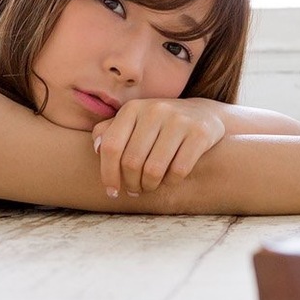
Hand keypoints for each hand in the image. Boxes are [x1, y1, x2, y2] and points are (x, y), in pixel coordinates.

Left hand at [93, 98, 226, 197]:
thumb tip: (96, 148)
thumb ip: (110, 132)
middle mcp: (154, 110)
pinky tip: (169, 180)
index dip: (108, 174)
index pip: (111, 147)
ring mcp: (178, 120)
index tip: (112, 191)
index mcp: (132, 108)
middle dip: (131, 183)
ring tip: (150, 186)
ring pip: (154, 169)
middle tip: (135, 190)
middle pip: (131, 162)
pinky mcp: (199, 133)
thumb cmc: (159, 125)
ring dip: (149, 186)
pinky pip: (178, 171)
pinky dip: (171, 182)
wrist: (203, 113)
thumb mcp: (133, 122)